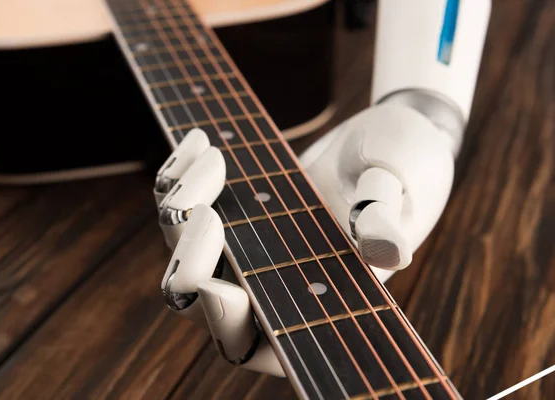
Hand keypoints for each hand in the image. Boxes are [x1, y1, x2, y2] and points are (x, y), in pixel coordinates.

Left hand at [156, 103, 455, 375]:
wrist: (385, 136)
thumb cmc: (405, 167)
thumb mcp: (400, 186)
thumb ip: (385, 218)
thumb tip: (390, 251)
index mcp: (316, 299)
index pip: (255, 341)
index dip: (227, 328)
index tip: (217, 289)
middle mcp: (269, 281)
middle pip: (198, 302)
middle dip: (188, 264)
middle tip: (207, 211)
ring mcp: (243, 248)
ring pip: (179, 251)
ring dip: (178, 208)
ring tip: (212, 158)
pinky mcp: (230, 212)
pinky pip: (180, 207)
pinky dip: (178, 177)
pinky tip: (198, 142)